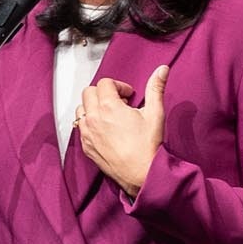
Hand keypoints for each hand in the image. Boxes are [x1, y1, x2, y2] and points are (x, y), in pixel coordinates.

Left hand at [76, 65, 168, 196]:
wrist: (141, 174)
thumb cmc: (148, 145)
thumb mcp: (155, 113)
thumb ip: (156, 88)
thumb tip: (162, 69)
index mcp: (109, 107)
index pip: (105, 83)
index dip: (118, 86)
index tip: (128, 95)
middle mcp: (94, 118)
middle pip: (89, 92)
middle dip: (103, 93)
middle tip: (119, 102)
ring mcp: (88, 133)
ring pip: (81, 109)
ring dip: (93, 107)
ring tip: (110, 115)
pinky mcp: (86, 146)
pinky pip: (81, 127)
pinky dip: (90, 123)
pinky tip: (105, 129)